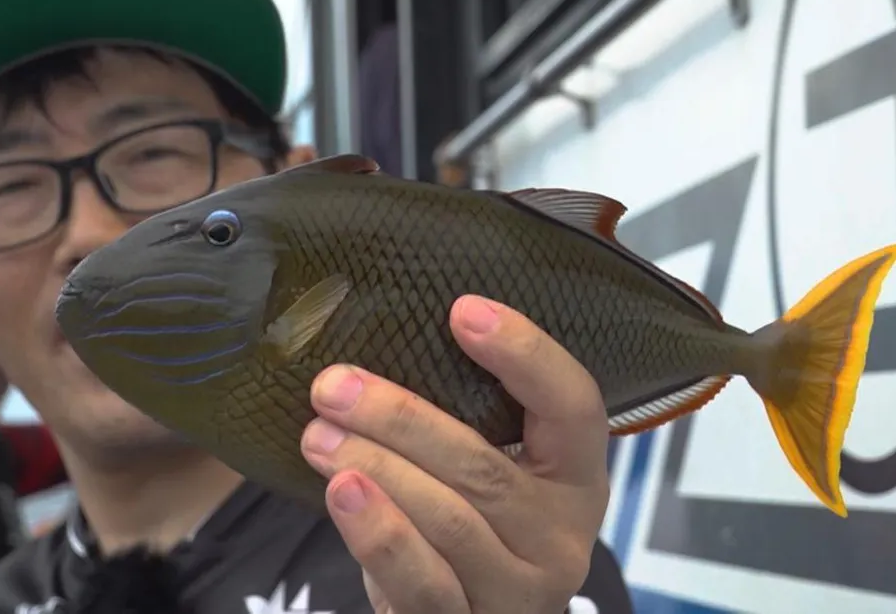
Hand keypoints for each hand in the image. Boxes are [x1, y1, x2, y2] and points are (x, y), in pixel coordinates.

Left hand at [300, 294, 611, 612]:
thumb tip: (391, 335)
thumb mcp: (489, 471)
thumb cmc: (469, 527)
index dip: (526, 354)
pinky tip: (340, 494)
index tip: (463, 310)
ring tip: (319, 435)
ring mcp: (521, 591)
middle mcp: (562, 537)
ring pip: (450, 521)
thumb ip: (465, 417)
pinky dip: (380, 534)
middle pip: (485, 467)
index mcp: (577, 477)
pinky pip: (423, 582)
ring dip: (377, 468)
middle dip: (402, 419)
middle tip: (334, 384)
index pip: (573, 405)